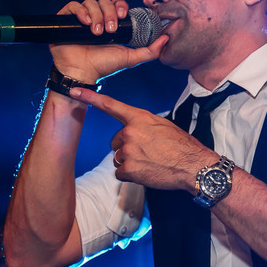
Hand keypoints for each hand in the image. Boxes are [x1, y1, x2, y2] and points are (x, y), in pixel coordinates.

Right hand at [50, 0, 168, 83]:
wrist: (83, 73)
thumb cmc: (105, 66)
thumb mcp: (131, 58)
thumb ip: (150, 50)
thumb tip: (166, 38)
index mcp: (110, 23)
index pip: (117, 3)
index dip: (120, 5)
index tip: (123, 16)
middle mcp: (96, 18)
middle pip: (104, 1)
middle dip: (110, 13)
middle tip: (110, 30)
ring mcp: (80, 19)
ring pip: (90, 2)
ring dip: (96, 15)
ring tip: (97, 32)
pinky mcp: (66, 20)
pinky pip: (73, 6)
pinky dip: (81, 11)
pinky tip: (85, 23)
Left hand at [68, 88, 211, 189]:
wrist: (193, 165)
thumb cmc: (181, 146)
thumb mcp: (163, 126)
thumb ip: (143, 125)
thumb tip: (133, 132)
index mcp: (139, 118)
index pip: (110, 105)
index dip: (90, 97)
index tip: (74, 91)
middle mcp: (130, 132)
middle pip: (115, 141)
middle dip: (126, 147)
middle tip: (147, 152)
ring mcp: (128, 150)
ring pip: (118, 158)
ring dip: (130, 162)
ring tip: (150, 162)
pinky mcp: (128, 168)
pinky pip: (120, 173)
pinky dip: (131, 175)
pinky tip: (147, 172)